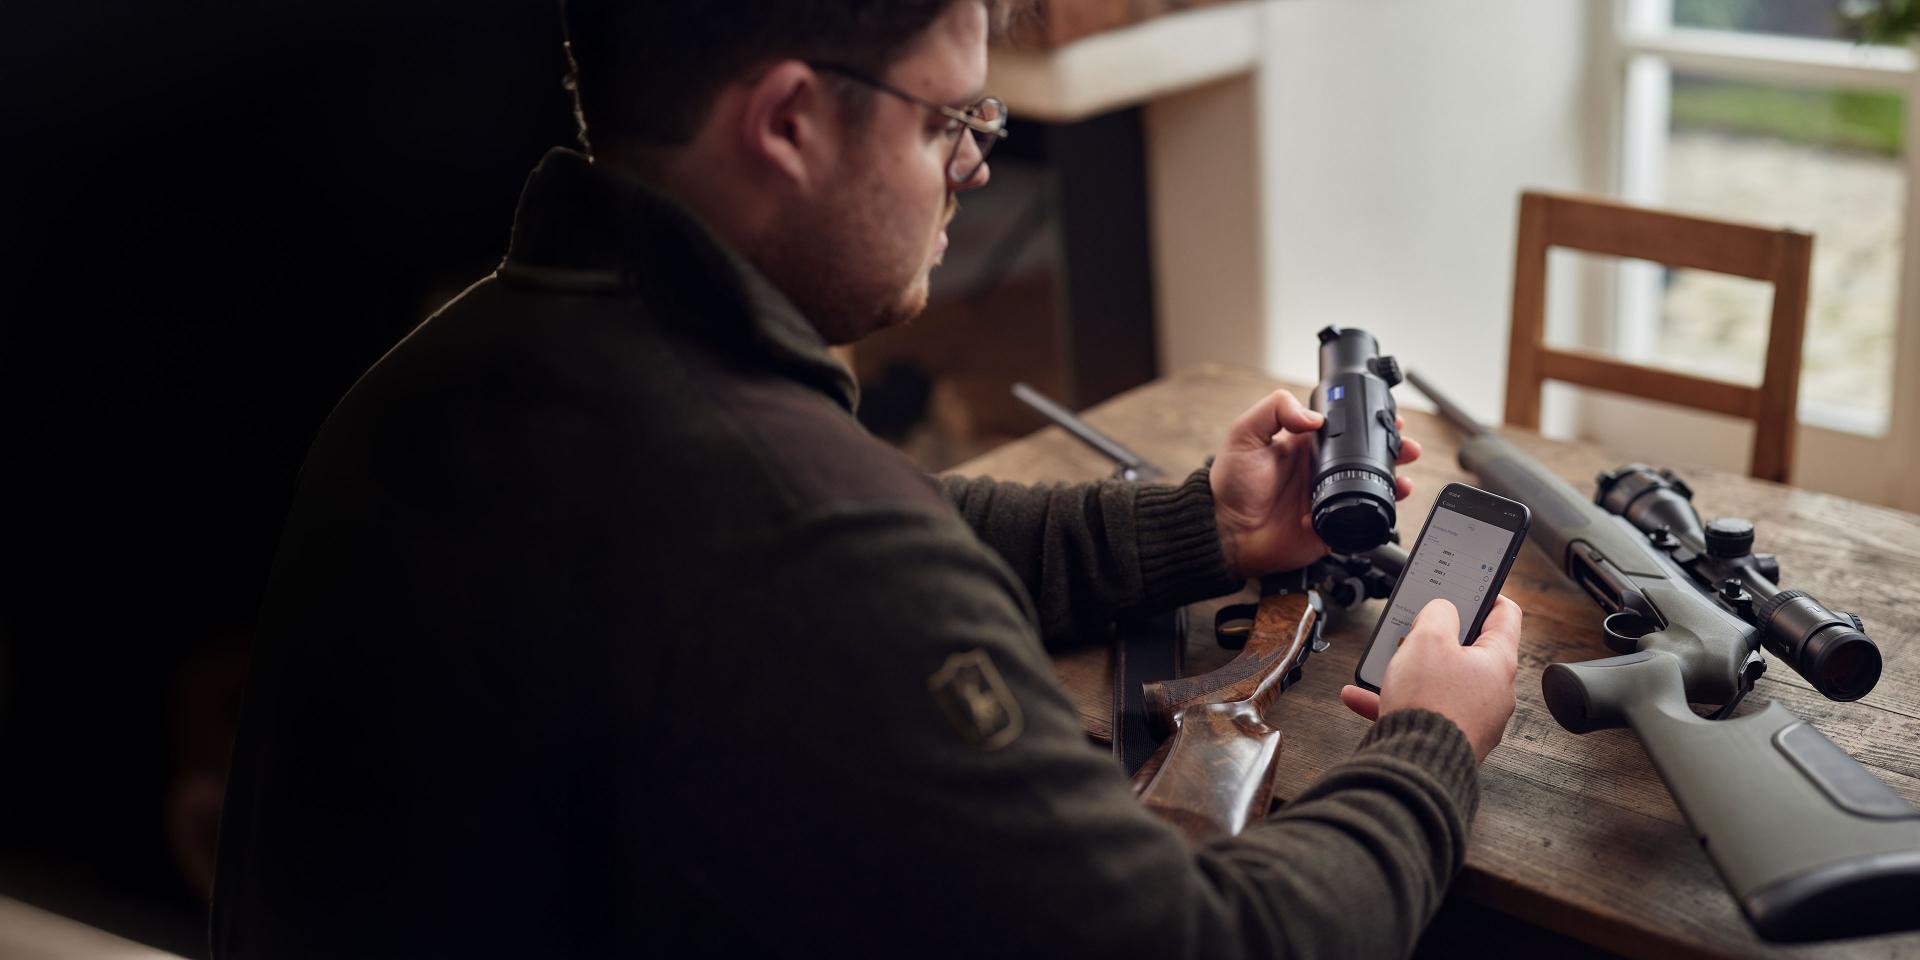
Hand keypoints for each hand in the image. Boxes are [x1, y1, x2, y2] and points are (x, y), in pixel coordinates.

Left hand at [1210, 389, 1420, 578]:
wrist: (1225, 532)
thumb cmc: (1229, 485)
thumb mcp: (1244, 435)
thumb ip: (1274, 411)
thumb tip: (1314, 416)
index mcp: (1304, 445)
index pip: (1345, 429)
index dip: (1369, 422)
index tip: (1389, 418)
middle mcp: (1320, 470)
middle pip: (1366, 456)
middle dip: (1392, 450)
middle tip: (1407, 447)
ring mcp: (1327, 498)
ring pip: (1370, 486)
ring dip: (1393, 480)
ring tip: (1405, 475)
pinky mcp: (1330, 526)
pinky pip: (1361, 520)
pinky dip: (1378, 511)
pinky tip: (1388, 501)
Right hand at [1339, 596, 1521, 761]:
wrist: (1415, 764)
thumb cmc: (1430, 704)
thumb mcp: (1427, 638)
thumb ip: (1438, 613)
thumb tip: (1441, 611)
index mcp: (1498, 662)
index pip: (1505, 615)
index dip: (1488, 594)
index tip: (1471, 586)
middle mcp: (1493, 693)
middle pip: (1469, 650)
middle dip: (1437, 636)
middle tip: (1418, 625)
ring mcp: (1472, 719)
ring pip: (1440, 682)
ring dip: (1409, 669)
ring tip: (1384, 663)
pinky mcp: (1449, 738)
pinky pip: (1422, 710)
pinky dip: (1394, 700)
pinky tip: (1361, 696)